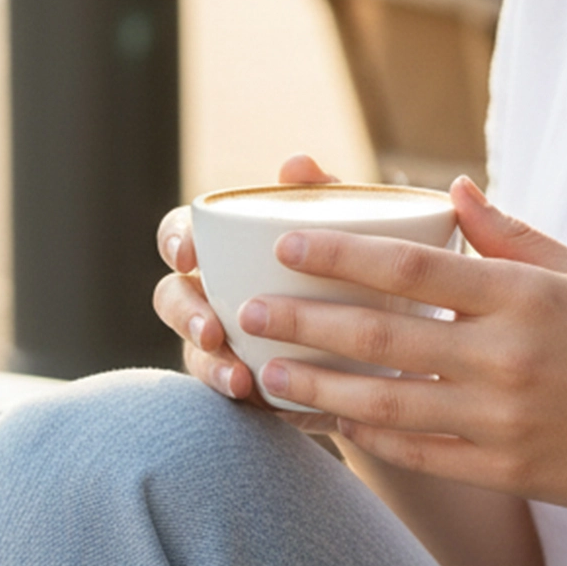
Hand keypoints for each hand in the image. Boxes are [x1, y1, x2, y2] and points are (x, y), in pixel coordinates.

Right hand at [153, 154, 342, 436]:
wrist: (395, 335)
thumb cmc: (354, 263)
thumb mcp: (346, 226)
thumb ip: (321, 194)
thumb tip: (295, 164)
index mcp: (225, 249)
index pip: (179, 235)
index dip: (175, 241)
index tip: (188, 255)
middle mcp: (214, 295)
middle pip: (171, 298)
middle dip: (184, 315)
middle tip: (211, 330)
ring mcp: (225, 344)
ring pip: (194, 354)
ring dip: (210, 367)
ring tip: (238, 380)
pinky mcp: (248, 385)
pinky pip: (229, 394)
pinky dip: (242, 398)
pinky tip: (262, 401)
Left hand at [245, 178, 566, 523]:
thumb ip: (514, 235)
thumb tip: (452, 190)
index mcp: (526, 296)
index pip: (412, 267)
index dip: (341, 254)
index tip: (286, 243)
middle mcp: (507, 357)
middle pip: (382, 335)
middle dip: (305, 320)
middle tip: (245, 309)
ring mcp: (503, 421)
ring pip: (384, 404)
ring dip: (316, 388)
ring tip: (265, 372)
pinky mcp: (506, 472)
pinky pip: (418, 454)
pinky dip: (367, 439)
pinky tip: (328, 425)